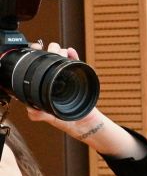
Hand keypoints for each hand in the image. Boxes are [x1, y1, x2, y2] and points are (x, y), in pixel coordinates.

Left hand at [20, 44, 141, 158]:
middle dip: (50, 52)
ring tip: (63, 52)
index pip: (36, 68)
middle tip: (53, 51)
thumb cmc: (68, 121)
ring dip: (61, 52)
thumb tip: (31, 110)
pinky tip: (71, 52)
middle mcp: (52, 80)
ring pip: (60, 59)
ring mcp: (65, 78)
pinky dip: (73, 55)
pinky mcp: (77, 78)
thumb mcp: (51, 118)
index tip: (35, 51)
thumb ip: (40, 115)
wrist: (87, 124)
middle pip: (48, 59)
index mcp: (42, 87)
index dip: (35, 58)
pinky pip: (74, 63)